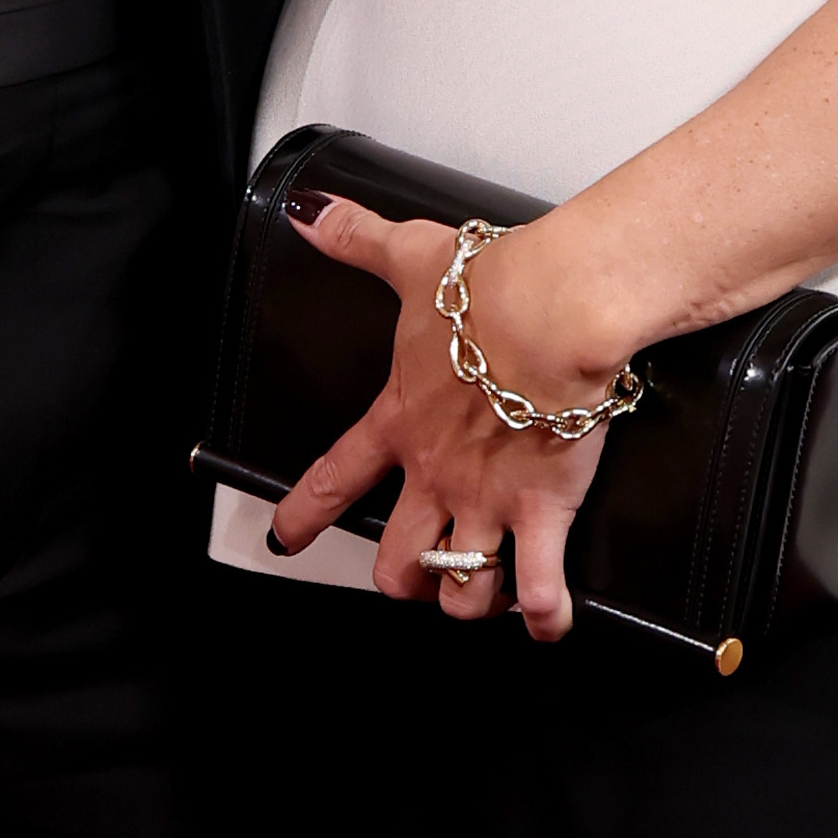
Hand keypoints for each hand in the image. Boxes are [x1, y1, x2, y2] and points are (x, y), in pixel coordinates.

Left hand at [264, 196, 621, 640]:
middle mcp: (436, 475)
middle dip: (404, 579)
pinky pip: (538, 589)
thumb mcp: (412, 257)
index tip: (286, 538)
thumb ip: (357, 240)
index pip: (333, 479)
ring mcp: (486, 502)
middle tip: (418, 572)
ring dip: (468, 601)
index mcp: (400, 422)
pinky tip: (547, 624)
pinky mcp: (542, 512)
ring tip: (481, 596)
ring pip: (460, 589)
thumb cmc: (490, 291)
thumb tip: (311, 214)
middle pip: (398, 562)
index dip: (304, 514)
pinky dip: (544, 616)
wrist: (551, 313)